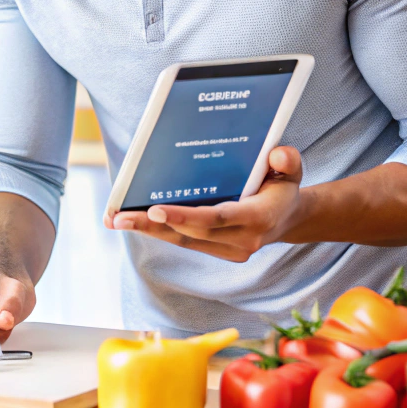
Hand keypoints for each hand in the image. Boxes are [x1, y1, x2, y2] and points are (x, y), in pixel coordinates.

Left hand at [110, 146, 304, 261]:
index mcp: (258, 218)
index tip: (156, 209)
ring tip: (114, 219)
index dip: (185, 215)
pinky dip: (158, 231)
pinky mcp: (217, 251)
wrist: (289, 217)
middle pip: (191, 233)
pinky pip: (184, 241)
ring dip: (148, 230)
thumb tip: (276, 155)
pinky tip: (131, 220)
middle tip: (119, 216)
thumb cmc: (283, 185)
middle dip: (153, 224)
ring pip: (182, 240)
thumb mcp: (292, 169)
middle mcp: (242, 240)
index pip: (217, 218)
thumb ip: (287, 160)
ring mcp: (229, 250)